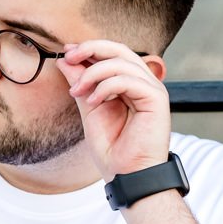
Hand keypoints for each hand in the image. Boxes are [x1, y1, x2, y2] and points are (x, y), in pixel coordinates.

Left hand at [60, 39, 170, 179]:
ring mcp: (152, 89)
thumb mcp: (89, 109)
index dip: (89, 48)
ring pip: (122, 62)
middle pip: (119, 50)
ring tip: (78, 91)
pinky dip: (106, 86)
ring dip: (93, 73)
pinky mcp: (156, 99)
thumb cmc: (112, 149)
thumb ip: (81, 84)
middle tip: (68, 57)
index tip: (66, 53)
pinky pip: (129, 80)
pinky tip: (94, 100)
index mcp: (130, 83)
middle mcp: (143, 82)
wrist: (126, 175)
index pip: (112, 54)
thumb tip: (66, 61)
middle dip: (91, 49)